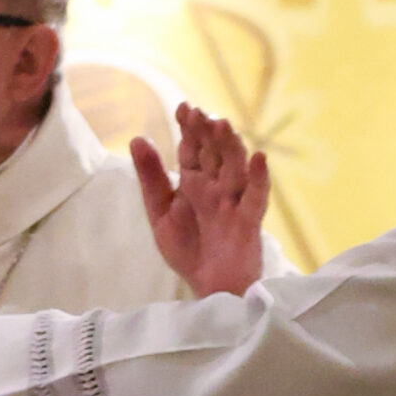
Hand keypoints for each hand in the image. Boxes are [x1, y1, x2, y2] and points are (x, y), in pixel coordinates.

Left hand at [132, 103, 268, 297]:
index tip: (184, 108)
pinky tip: (258, 158)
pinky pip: (256, 198)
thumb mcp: (159, 213)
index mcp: (194, 182)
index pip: (192, 148)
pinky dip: (259, 178)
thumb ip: (151, 178)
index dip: (189, 128)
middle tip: (200, 114)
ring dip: (231, 146)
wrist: (206, 287)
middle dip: (208, 133)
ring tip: (222, 125)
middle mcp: (216, 186)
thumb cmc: (187, 250)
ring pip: (235, 168)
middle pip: (214, 153)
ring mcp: (234, 202)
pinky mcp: (248, 222)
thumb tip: (136, 139)